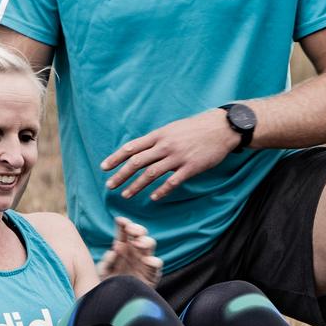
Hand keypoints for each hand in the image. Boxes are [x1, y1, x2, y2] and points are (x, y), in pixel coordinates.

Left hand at [95, 217, 161, 284]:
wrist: (117, 303)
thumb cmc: (109, 284)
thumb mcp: (103, 271)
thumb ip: (107, 261)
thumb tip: (114, 250)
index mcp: (123, 247)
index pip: (125, 232)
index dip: (124, 224)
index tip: (120, 220)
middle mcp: (135, 252)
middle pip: (140, 234)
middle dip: (137, 229)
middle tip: (130, 229)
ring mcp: (144, 262)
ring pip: (150, 244)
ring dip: (145, 241)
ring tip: (136, 243)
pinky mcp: (152, 274)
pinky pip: (157, 264)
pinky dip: (153, 261)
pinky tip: (146, 260)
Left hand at [101, 110, 240, 200]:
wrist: (221, 128)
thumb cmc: (195, 128)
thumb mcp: (172, 128)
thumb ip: (156, 139)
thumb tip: (140, 149)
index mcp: (159, 135)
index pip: (132, 147)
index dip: (116, 158)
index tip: (104, 167)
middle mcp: (165, 145)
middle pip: (137, 162)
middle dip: (121, 174)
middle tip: (110, 186)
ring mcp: (178, 157)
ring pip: (151, 173)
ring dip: (136, 186)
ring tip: (126, 195)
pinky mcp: (191, 167)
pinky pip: (173, 181)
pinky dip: (162, 191)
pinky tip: (154, 198)